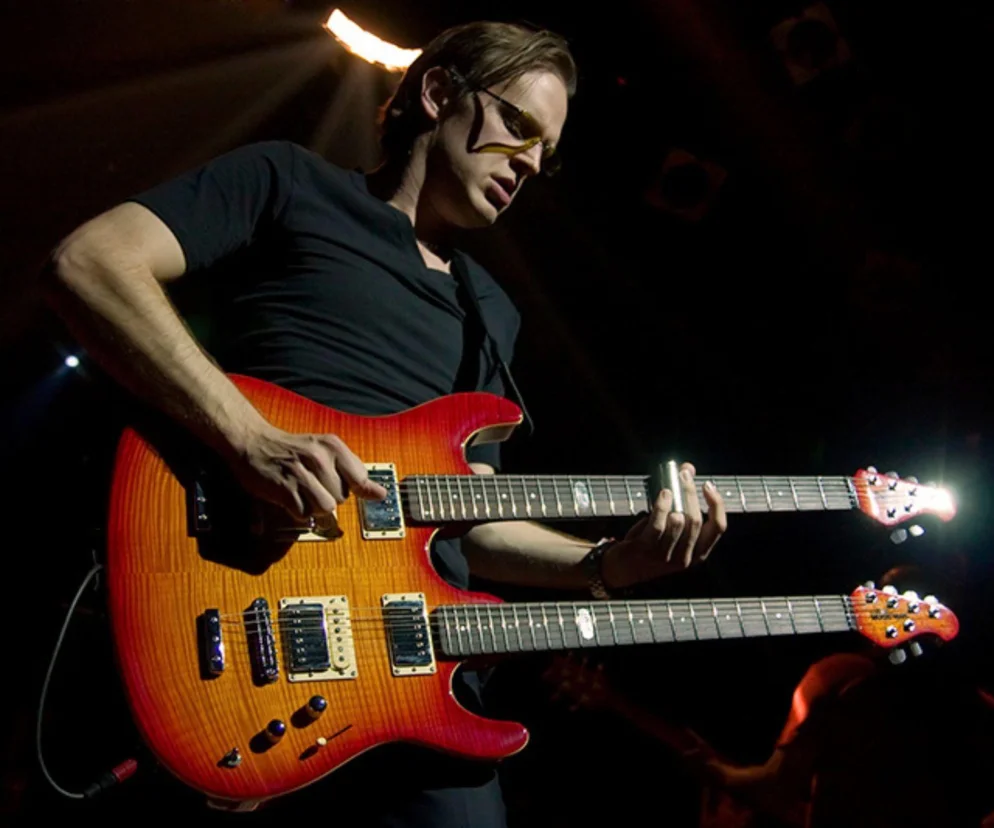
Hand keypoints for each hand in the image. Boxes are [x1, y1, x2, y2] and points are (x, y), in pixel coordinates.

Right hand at [228, 425, 386, 520]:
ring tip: (301, 494)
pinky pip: (304, 513)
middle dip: (328, 497)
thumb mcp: (326, 453)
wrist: (253, 441)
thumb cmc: (293, 450)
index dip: (350, 487)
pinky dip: (297, 511)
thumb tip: (382, 494)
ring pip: (326, 507)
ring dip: (313, 507)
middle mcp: (319, 456)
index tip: (334, 484)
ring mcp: (301, 472)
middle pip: (342, 498)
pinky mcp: (284, 487)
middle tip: (310, 485)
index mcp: (333, 446)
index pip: (360, 479)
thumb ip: (355, 474)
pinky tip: (289, 498)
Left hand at [600, 462, 725, 588]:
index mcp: (699, 553)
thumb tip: (688, 469)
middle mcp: (686, 558)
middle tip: (683, 475)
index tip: (707, 485)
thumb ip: (682, 501)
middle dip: (690, 493)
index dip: (717, 504)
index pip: (718, 528)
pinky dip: (662, 506)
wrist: (622, 568)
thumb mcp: (671, 527)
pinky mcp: (647, 551)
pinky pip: (658, 525)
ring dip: (676, 499)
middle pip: (696, 520)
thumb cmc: (650, 544)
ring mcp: (666, 557)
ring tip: (669, 487)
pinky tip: (662, 495)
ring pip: (679, 522)